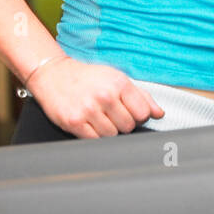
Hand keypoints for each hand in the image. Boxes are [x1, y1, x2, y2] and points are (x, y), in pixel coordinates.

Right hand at [27, 56, 164, 137]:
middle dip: (122, 122)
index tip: (130, 112)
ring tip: (99, 116)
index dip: (138, 115)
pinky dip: (94, 135)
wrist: (54, 74)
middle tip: (111, 113)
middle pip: (129, 126)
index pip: (143, 113)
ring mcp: (88, 110)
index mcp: (119, 83)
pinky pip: (95, 140)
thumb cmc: (87, 77)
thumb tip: (159, 113)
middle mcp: (105, 96)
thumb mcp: (117, 78)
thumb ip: (141, 96)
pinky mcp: (73, 122)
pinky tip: (89, 122)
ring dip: (108, 129)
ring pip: (112, 135)